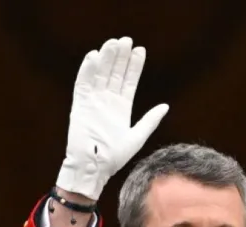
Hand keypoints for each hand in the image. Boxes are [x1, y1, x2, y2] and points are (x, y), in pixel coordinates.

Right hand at [56, 37, 168, 200]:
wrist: (94, 167)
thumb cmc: (115, 157)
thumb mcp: (137, 137)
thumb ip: (150, 120)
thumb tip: (165, 106)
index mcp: (121, 107)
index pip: (129, 81)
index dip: (134, 66)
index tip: (140, 50)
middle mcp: (107, 101)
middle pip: (114, 73)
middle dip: (120, 57)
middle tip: (126, 40)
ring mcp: (93, 102)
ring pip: (100, 74)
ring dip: (106, 59)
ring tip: (113, 43)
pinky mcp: (79, 105)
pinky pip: (83, 83)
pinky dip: (87, 70)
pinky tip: (94, 56)